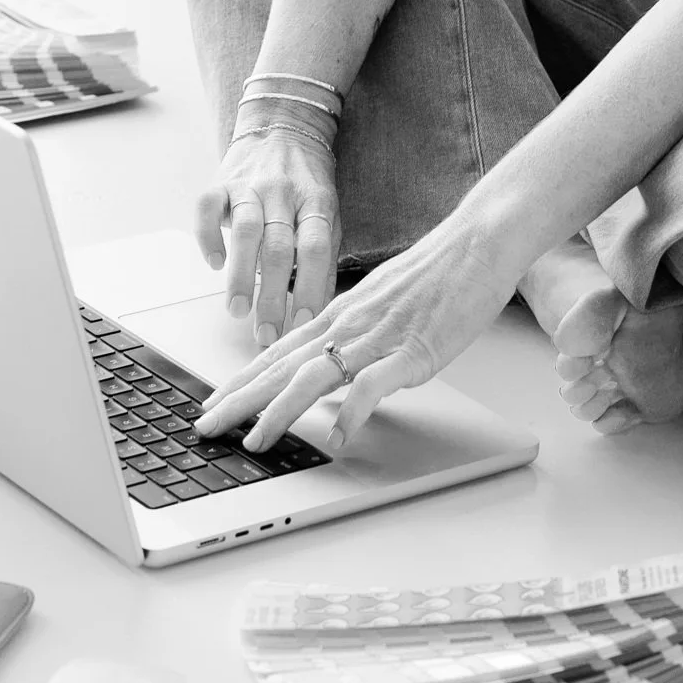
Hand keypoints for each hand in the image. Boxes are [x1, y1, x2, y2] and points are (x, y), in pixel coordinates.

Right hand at [192, 123, 339, 346]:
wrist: (283, 125)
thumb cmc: (307, 182)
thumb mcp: (327, 212)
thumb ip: (323, 256)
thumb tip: (321, 309)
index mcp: (315, 202)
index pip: (316, 248)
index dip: (312, 286)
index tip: (305, 324)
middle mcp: (283, 193)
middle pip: (279, 248)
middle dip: (272, 296)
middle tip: (267, 335)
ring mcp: (250, 185)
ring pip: (246, 231)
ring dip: (241, 275)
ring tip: (237, 310)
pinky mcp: (221, 181)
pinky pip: (208, 208)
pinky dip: (209, 236)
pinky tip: (215, 264)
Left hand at [194, 210, 522, 455]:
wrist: (477, 243)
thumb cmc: (436, 272)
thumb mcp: (381, 302)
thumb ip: (354, 334)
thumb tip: (336, 366)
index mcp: (339, 314)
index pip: (277, 351)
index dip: (241, 380)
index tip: (214, 403)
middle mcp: (348, 324)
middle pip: (282, 366)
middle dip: (239, 400)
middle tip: (205, 426)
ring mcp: (378, 337)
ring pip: (315, 375)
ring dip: (280, 410)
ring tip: (255, 439)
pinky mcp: (412, 350)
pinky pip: (373, 385)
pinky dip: (351, 411)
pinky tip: (336, 434)